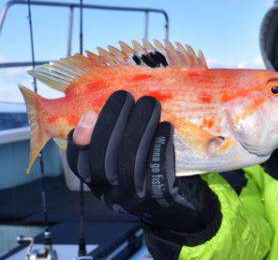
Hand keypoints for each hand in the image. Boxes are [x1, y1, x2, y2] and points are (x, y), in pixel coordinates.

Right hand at [67, 91, 218, 232]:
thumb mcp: (122, 158)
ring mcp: (133, 198)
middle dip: (113, 119)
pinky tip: (166, 126)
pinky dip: (161, 141)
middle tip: (125, 96)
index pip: (77, 162)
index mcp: (97, 182)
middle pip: (103, 157)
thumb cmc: (146, 173)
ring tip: (150, 104)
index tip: (90, 113)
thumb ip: (108, 137)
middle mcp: (110, 193)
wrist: (175, 207)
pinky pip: (157, 166)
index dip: (80, 137)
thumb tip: (91, 115)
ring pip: (130, 159)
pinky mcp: (158, 196)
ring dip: (140, 124)